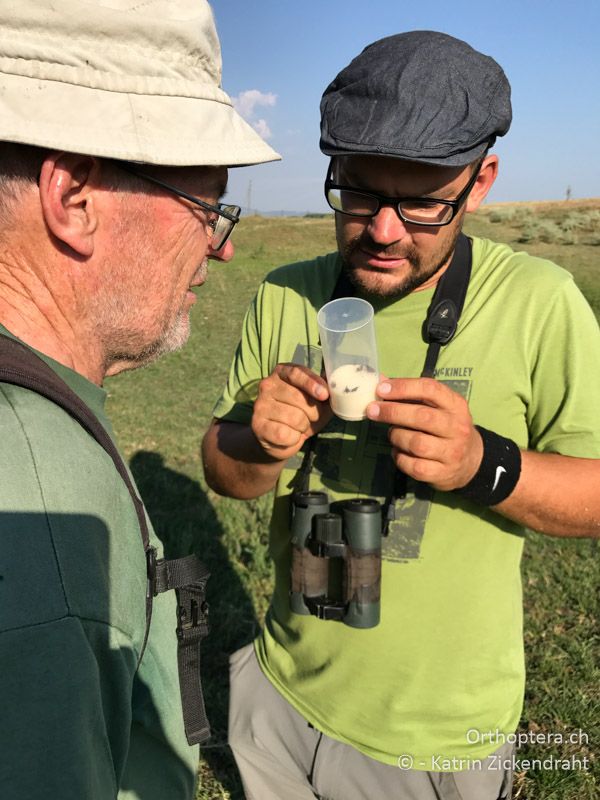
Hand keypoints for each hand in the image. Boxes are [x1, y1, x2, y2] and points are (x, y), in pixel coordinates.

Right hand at [251, 363, 332, 460]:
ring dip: (304, 427)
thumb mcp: (317, 400)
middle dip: (313, 412)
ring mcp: (260, 405)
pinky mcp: (258, 425)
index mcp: (282, 372)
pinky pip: (285, 434)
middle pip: (298, 398)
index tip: (324, 395)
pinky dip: (294, 438)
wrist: (280, 439)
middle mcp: (267, 385)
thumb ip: (325, 390)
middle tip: (312, 418)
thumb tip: (336, 384)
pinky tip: (290, 436)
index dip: (312, 383)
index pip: (296, 373)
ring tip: (299, 427)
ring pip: (294, 417)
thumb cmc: (302, 415)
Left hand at [366, 378, 482, 490]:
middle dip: (392, 412)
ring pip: (416, 443)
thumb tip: (380, 381)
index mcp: (456, 405)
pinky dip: (399, 457)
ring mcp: (452, 452)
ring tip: (393, 433)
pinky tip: (399, 451)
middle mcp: (457, 427)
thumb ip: (410, 394)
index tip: (381, 389)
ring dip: (396, 436)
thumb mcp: (436, 407)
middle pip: (422, 417)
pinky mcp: (442, 473)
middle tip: (373, 410)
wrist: (470, 460)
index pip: (430, 389)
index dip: (403, 387)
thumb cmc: (445, 427)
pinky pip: (413, 466)